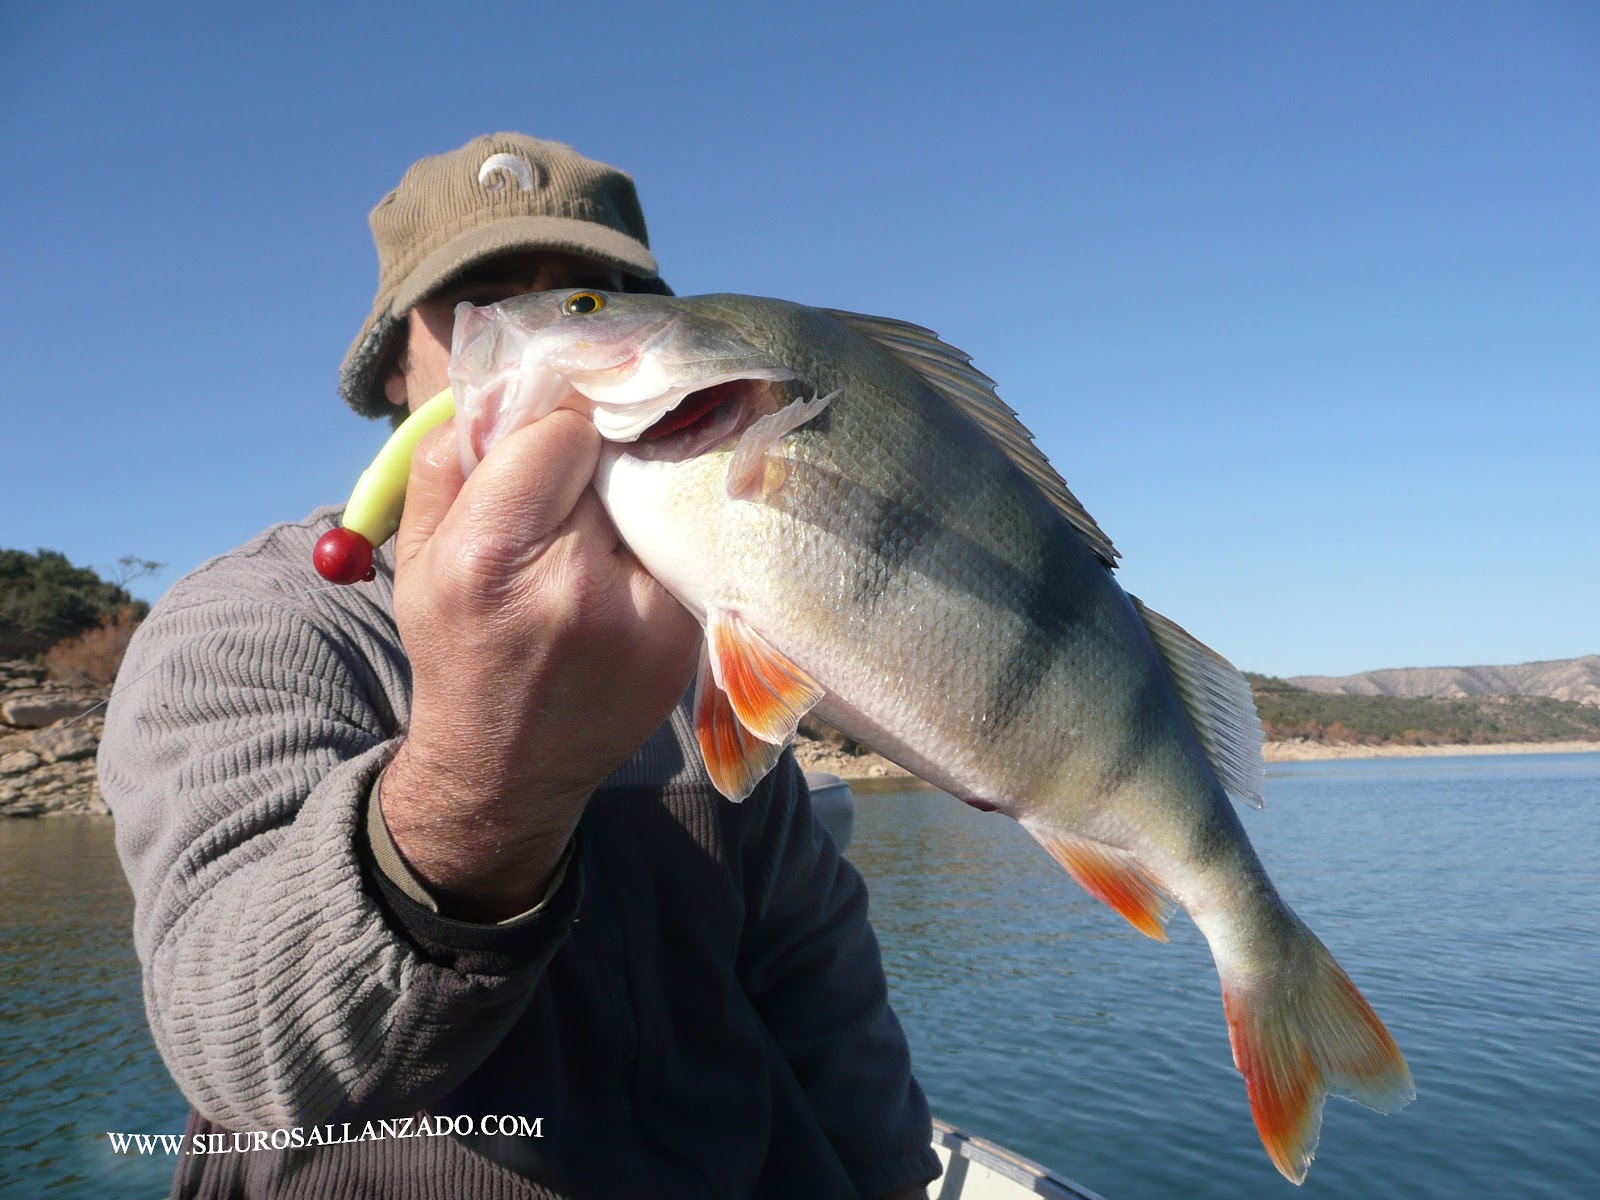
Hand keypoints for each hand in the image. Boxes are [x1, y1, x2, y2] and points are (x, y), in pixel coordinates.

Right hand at [379, 413, 699, 920]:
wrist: (509, 767)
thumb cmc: (459, 645)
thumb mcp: (420, 554)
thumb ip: (452, 457)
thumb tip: (505, 379)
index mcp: (492, 560)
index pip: (562, 432)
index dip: (555, 430)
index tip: (548, 446)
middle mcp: (574, 587)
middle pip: (621, 457)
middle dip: (603, 455)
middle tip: (587, 477)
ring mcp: (643, 618)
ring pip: (664, 495)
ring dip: (639, 494)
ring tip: (602, 532)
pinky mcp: (685, 638)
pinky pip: (687, 545)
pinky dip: (664, 541)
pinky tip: (630, 567)